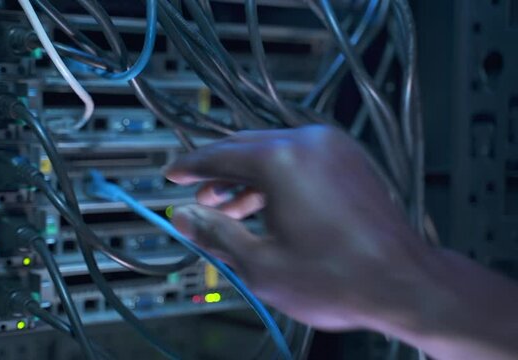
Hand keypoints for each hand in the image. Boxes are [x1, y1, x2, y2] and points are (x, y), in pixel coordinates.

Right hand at [165, 125, 431, 330]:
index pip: (219, 155)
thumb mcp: (260, 264)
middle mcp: (308, 143)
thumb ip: (216, 233)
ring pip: (273, 153)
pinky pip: (299, 160)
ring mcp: (333, 149)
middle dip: (217, 173)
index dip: (189, 167)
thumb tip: (184, 217)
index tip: (172, 174)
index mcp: (282, 160)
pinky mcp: (349, 161)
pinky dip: (276, 178)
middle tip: (197, 196)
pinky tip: (262, 206)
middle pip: (245, 148)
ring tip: (226, 208)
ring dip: (245, 178)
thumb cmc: (338, 278)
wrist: (404, 284)